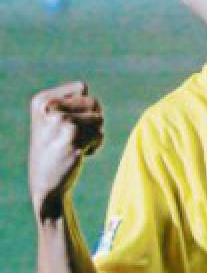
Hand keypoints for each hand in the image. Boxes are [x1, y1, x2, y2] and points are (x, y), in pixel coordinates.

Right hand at [29, 82, 104, 220]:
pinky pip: (100, 134)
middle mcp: (48, 107)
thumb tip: (87, 90)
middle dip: (92, 121)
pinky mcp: (72, 136)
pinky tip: (77, 154)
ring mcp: (59, 121)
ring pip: (99, 119)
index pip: (82, 87)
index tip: (68, 123)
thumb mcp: (53, 120)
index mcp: (41, 100)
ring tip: (74, 145)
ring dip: (93, 134)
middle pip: (94, 102)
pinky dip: (95, 145)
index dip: (84, 107)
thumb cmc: (56, 149)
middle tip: (73, 137)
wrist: (46, 184)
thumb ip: (70, 102)